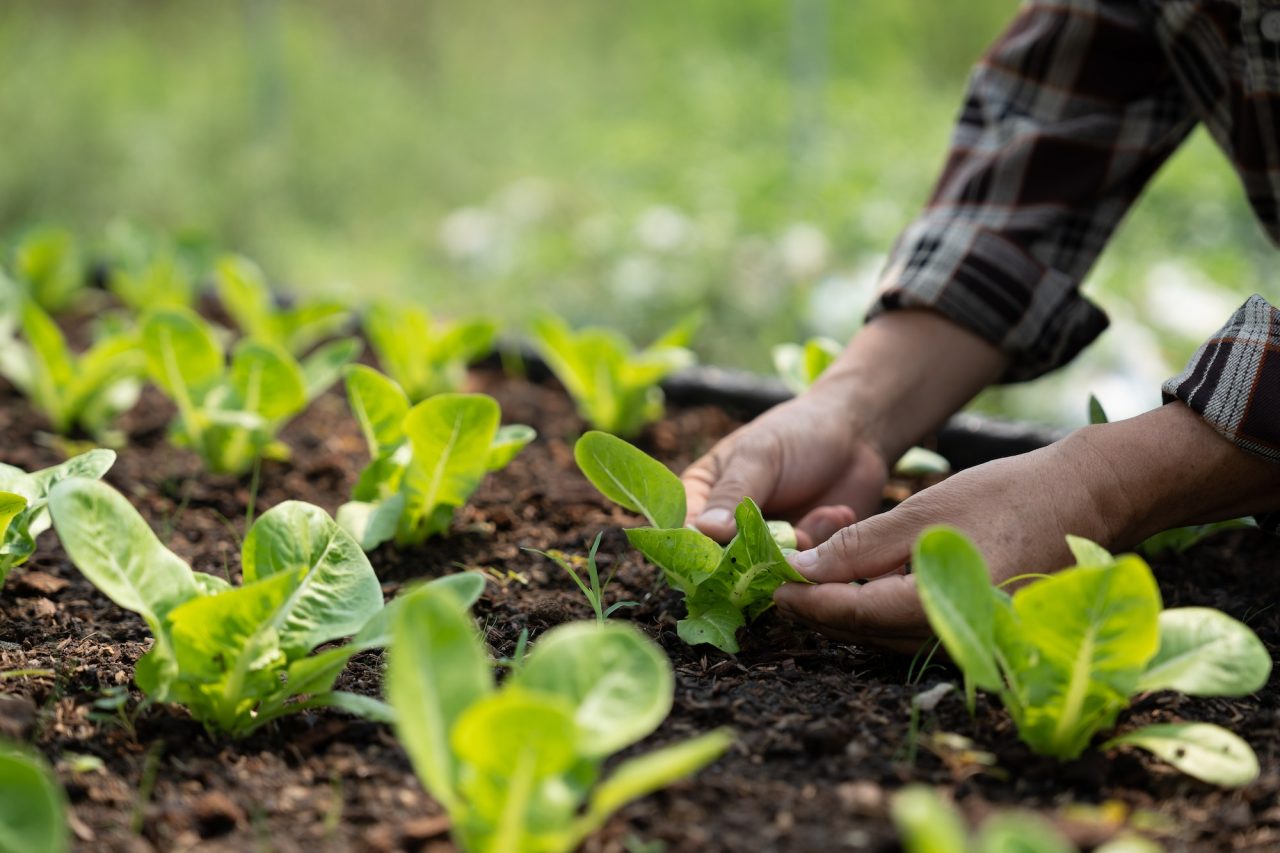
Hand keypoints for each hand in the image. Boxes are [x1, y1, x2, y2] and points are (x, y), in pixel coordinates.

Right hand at [681, 310, 1010, 545]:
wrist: (857, 432)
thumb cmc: (797, 433)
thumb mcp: (759, 457)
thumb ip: (733, 494)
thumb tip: (703, 530)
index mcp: (702, 495)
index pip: (685, 532)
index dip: (696, 550)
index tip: (721, 555)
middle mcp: (727, 527)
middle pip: (720, 564)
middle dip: (752, 560)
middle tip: (783, 543)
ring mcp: (763, 545)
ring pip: (762, 574)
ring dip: (793, 551)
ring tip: (819, 515)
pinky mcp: (799, 557)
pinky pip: (799, 572)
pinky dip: (819, 545)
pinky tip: (835, 513)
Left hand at [774, 402, 1279, 652]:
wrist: (1086, 499)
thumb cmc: (1007, 497)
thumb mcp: (922, 512)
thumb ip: (861, 547)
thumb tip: (804, 569)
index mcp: (933, 609)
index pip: (844, 613)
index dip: (798, 597)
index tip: (761, 578)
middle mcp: (946, 637)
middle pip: (856, 628)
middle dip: (812, 601)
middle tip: (774, 570)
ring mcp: (960, 636)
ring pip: (877, 629)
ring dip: (839, 601)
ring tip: (805, 563)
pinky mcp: (967, 626)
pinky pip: (904, 622)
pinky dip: (872, 599)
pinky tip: (854, 569)